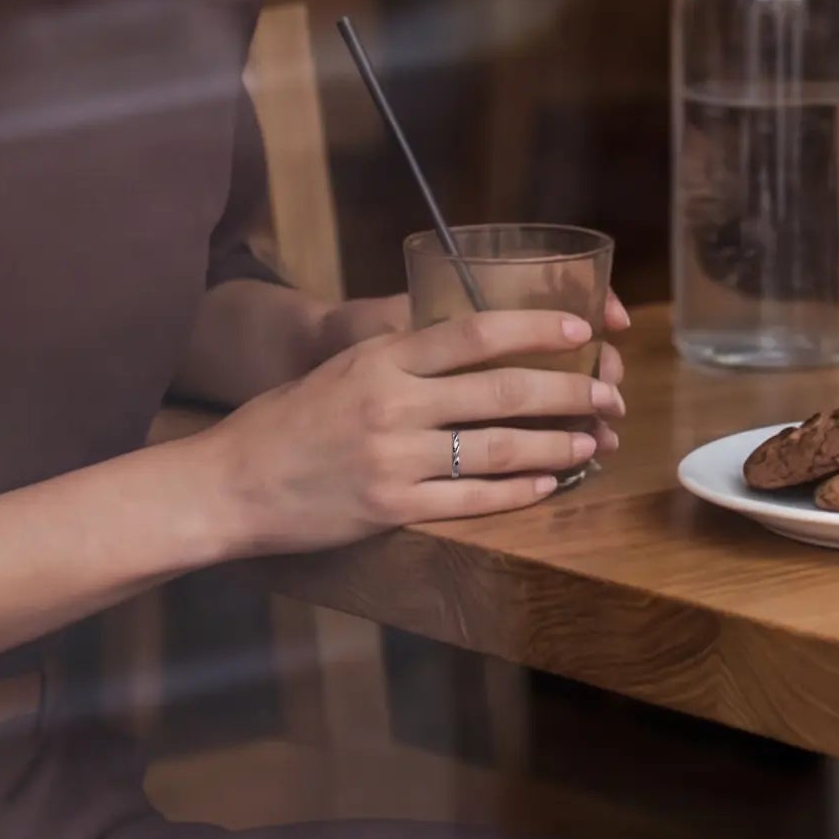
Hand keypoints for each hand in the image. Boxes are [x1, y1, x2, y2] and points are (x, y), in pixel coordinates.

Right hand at [213, 307, 624, 549]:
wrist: (230, 484)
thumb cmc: (287, 419)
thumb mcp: (343, 368)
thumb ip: (403, 357)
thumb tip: (474, 345)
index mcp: (382, 358)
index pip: (476, 333)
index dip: (537, 330)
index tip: (582, 330)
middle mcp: (394, 403)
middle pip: (504, 392)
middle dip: (569, 393)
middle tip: (608, 397)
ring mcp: (394, 459)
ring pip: (499, 449)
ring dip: (556, 445)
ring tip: (592, 442)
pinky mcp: (392, 508)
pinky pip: (473, 500)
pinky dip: (519, 492)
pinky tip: (548, 485)